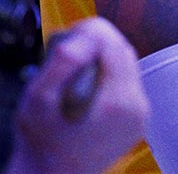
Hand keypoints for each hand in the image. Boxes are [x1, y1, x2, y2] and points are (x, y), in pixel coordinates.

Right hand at [6, 17, 148, 173]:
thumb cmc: (39, 144)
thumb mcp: (37, 100)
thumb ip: (61, 64)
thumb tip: (84, 36)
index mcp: (120, 101)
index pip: (114, 44)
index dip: (90, 32)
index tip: (67, 35)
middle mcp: (139, 106)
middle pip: (123, 52)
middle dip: (96, 44)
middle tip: (66, 50)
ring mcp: (140, 115)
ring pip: (125, 66)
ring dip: (100, 60)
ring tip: (71, 69)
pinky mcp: (135, 120)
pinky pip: (124, 84)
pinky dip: (105, 77)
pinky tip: (83, 86)